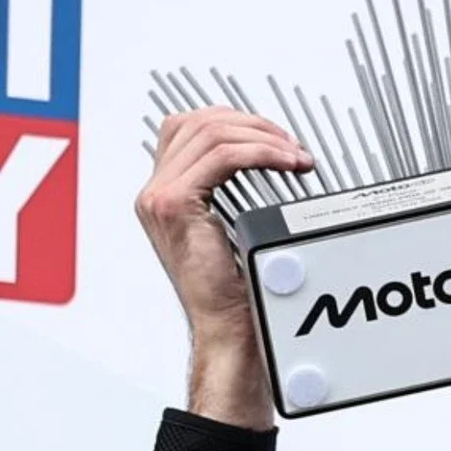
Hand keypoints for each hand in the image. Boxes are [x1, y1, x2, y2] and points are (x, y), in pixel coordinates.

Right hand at [135, 108, 313, 428]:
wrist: (230, 328)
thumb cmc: (238, 288)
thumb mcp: (236, 229)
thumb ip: (237, 193)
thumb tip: (275, 157)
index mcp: (164, 194)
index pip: (191, 128)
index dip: (237, 122)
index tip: (279, 139)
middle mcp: (154, 192)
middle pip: (199, 122)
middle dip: (254, 125)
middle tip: (293, 147)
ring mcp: (158, 197)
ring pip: (210, 132)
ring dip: (262, 137)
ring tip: (296, 157)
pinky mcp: (174, 206)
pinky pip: (220, 157)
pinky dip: (259, 152)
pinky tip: (286, 163)